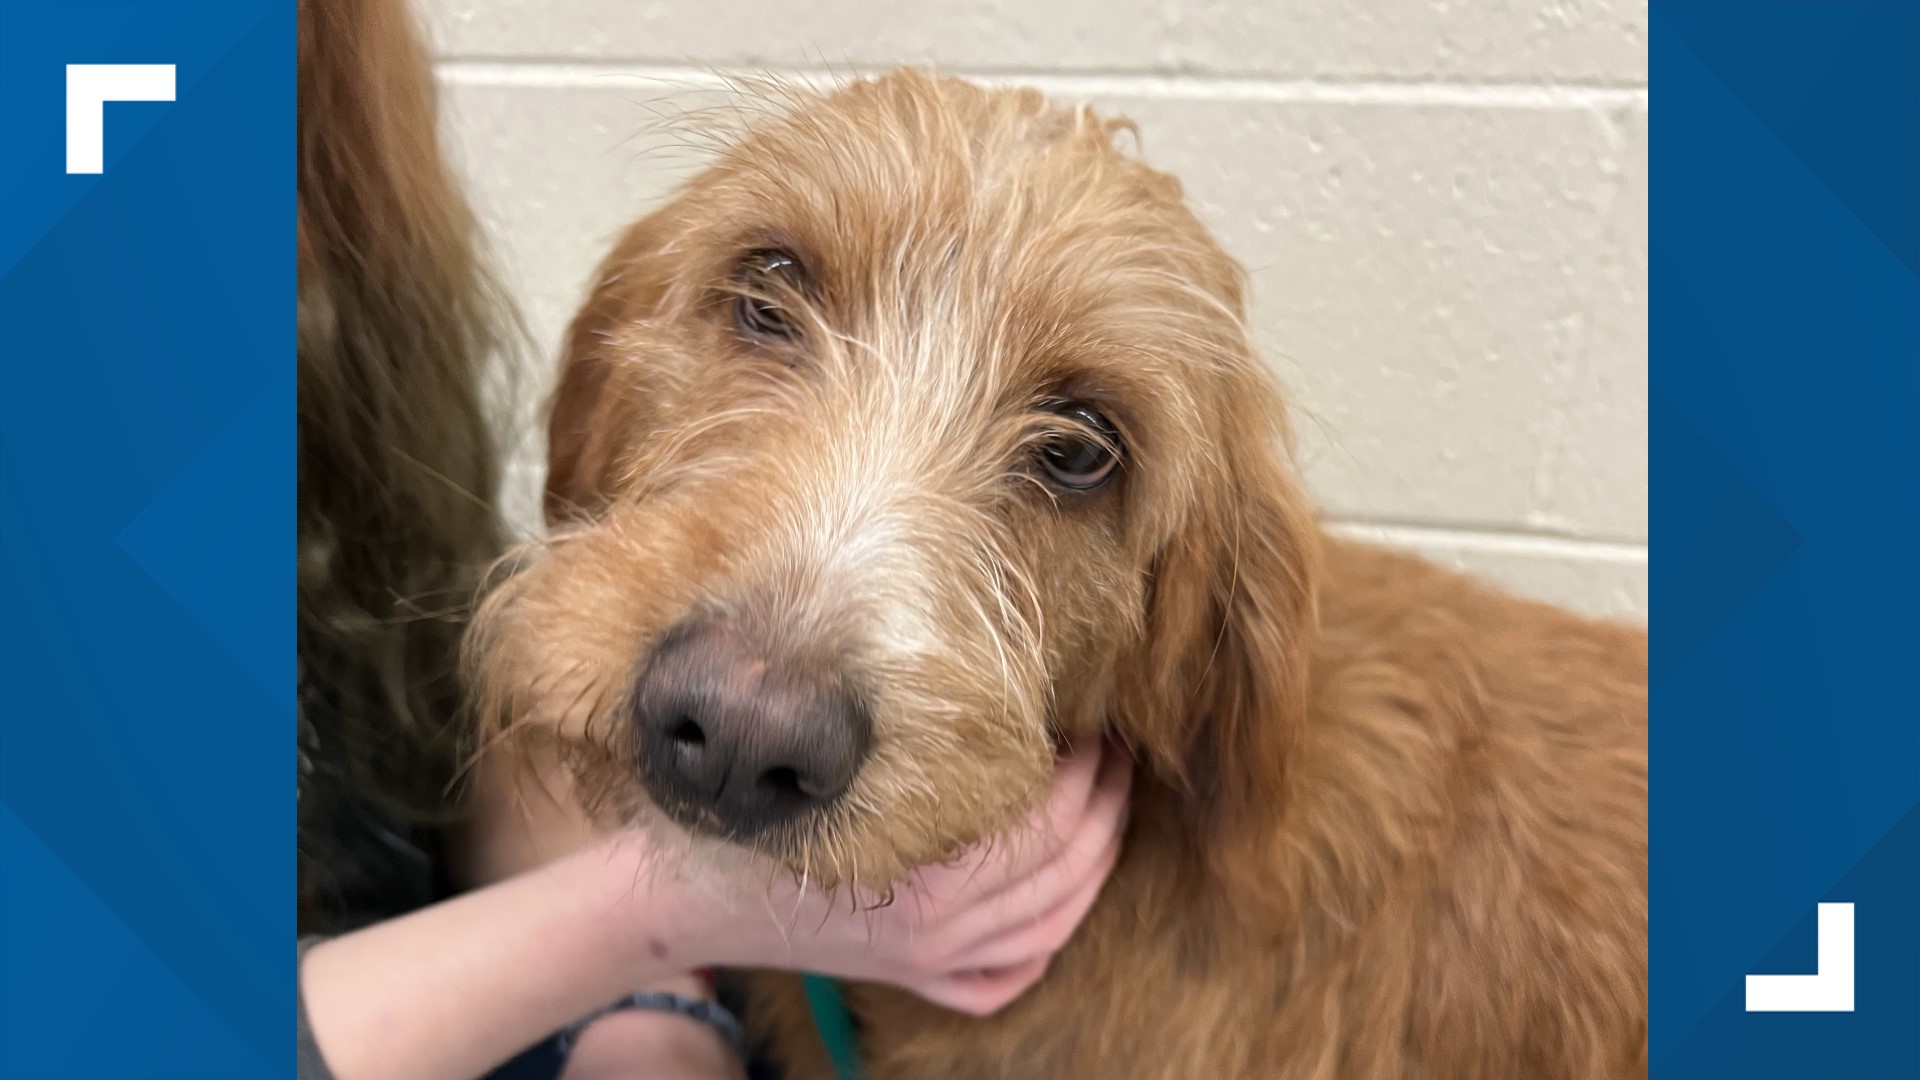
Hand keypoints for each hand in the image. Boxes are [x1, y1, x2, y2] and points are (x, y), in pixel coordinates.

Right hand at [697, 738, 1131, 1015]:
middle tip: (1115, 752)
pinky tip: (1058, 908)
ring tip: (1108, 808)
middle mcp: (939, 931)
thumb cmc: (753, 817)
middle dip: (1104, 808)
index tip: (1093, 723)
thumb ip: (915, 759)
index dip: (1082, 771)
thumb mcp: (834, 776)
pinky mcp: (911, 974)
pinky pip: (1001, 978)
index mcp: (928, 882)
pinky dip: (1040, 947)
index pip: (1044, 823)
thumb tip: (998, 707)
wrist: (681, 896)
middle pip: (1062, 872)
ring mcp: (928, 961)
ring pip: (1049, 923)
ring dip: (1093, 866)